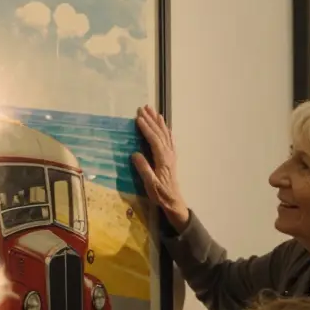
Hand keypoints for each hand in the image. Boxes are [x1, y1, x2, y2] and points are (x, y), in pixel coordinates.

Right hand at [131, 104, 189, 230]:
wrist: (174, 201)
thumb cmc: (160, 194)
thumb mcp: (150, 184)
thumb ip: (143, 169)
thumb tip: (135, 154)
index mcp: (163, 160)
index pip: (154, 140)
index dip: (146, 128)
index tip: (138, 118)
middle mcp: (169, 154)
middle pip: (160, 133)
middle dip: (151, 120)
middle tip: (143, 108)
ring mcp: (171, 155)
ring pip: (165, 134)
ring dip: (158, 122)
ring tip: (152, 110)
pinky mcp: (171, 157)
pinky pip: (169, 139)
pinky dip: (166, 130)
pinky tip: (164, 125)